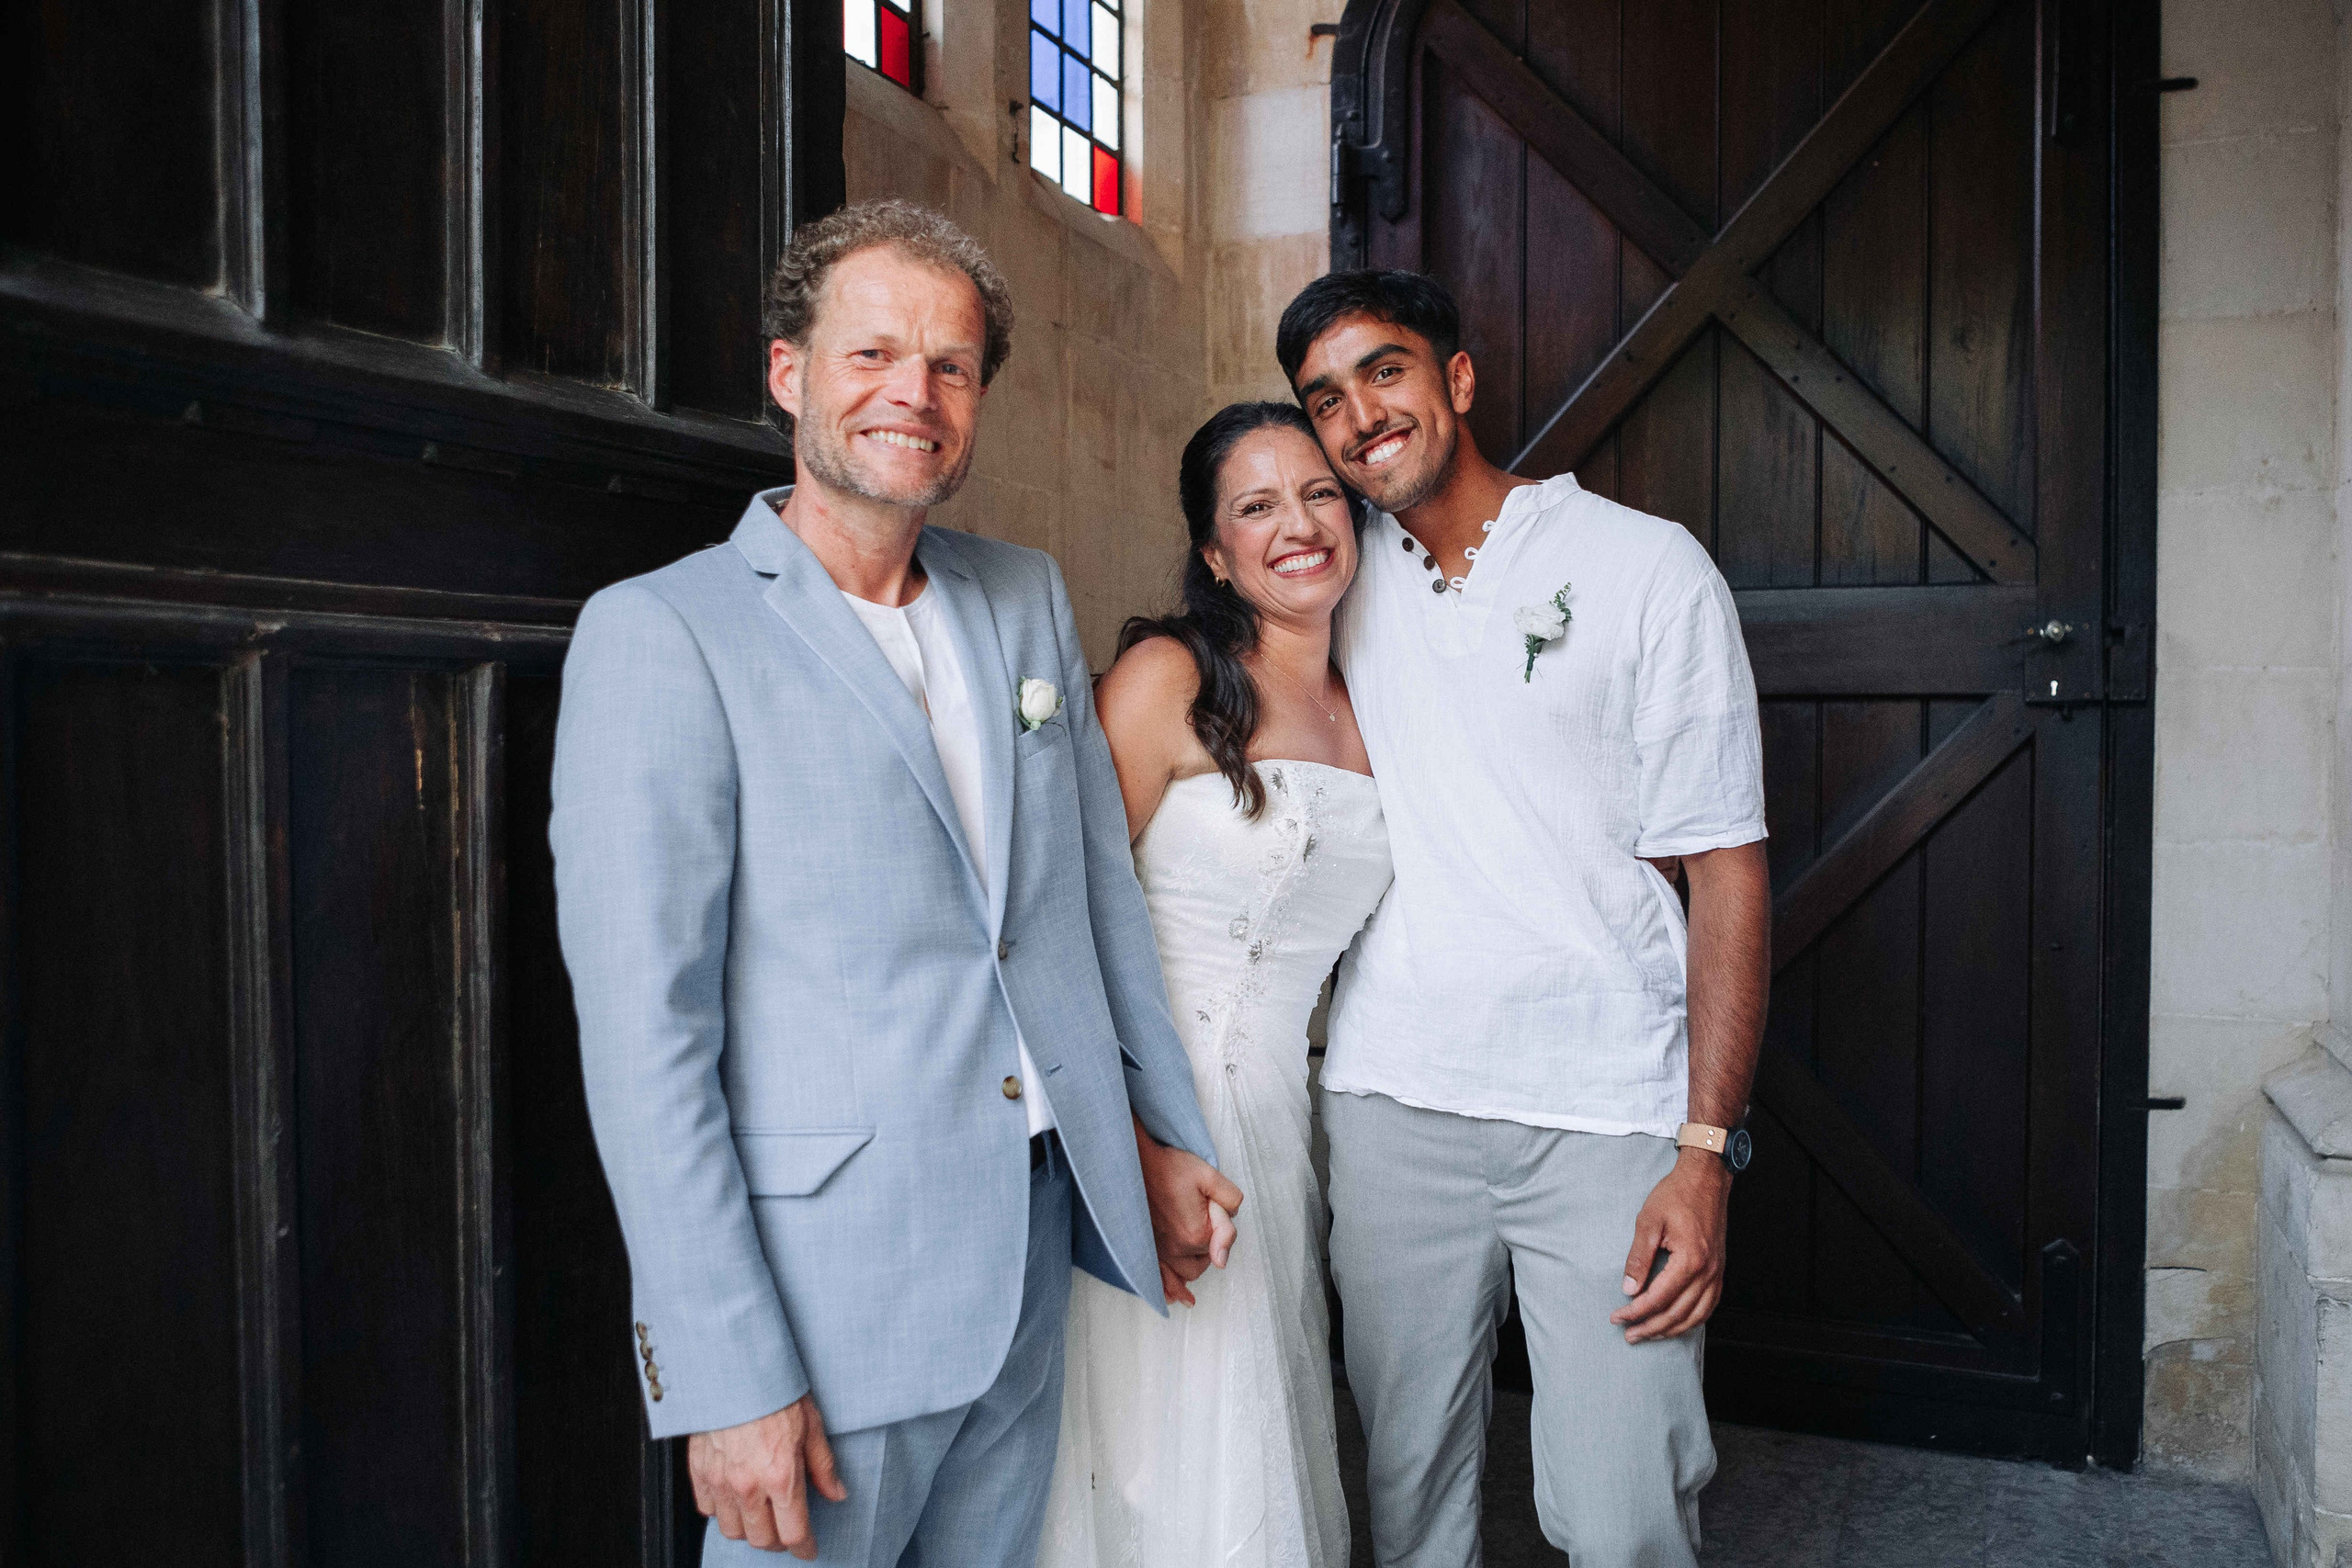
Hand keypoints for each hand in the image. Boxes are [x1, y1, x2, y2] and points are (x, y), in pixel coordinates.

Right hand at [687, 1394, 847, 1557]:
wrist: (735, 1368)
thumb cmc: (775, 1392)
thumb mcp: (812, 1426)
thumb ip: (823, 1467)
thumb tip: (837, 1493)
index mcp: (781, 1477)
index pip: (794, 1533)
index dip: (804, 1548)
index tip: (808, 1549)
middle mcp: (748, 1486)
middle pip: (762, 1540)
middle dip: (779, 1542)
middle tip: (787, 1530)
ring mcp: (720, 1481)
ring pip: (733, 1531)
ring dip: (749, 1529)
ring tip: (761, 1515)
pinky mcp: (699, 1472)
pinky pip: (708, 1510)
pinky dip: (722, 1511)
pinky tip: (734, 1498)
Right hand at [1135, 1118, 1242, 1306]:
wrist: (1134, 1164)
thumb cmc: (1170, 1167)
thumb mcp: (1209, 1176)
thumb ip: (1229, 1202)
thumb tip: (1230, 1227)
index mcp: (1196, 1234)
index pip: (1221, 1242)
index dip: (1219, 1220)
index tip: (1208, 1202)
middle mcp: (1177, 1250)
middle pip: (1205, 1261)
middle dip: (1207, 1245)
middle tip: (1196, 1215)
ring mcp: (1159, 1253)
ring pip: (1186, 1273)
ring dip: (1192, 1263)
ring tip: (1191, 1244)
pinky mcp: (1147, 1250)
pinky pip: (1161, 1280)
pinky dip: (1170, 1290)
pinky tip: (1176, 1299)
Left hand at [1608, 1150, 1730, 1343]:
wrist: (1706, 1180)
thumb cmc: (1675, 1195)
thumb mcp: (1648, 1222)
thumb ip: (1638, 1258)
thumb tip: (1629, 1289)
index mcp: (1690, 1259)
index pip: (1659, 1298)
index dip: (1636, 1312)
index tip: (1617, 1318)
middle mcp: (1708, 1272)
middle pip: (1677, 1313)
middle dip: (1650, 1328)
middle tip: (1629, 1334)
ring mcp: (1717, 1273)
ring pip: (1696, 1316)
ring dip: (1671, 1330)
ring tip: (1649, 1335)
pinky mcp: (1719, 1271)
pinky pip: (1708, 1306)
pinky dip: (1691, 1320)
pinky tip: (1676, 1324)